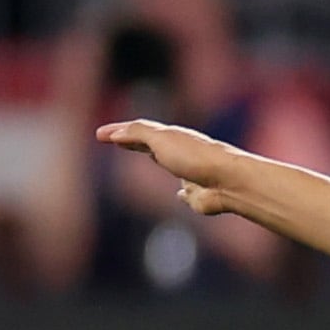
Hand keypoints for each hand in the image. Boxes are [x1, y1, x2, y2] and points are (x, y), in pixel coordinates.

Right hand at [96, 119, 242, 212]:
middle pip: (155, 146)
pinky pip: (188, 195)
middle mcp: (182, 154)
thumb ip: (138, 133)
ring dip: (162, 161)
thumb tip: (116, 134)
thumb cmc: (195, 157)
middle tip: (119, 140)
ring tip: (152, 158)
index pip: (139, 132)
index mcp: (172, 138)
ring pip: (172, 166)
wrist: (230, 182)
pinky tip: (181, 195)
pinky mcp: (200, 197)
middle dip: (137, 143)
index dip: (119, 132)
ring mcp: (192, 175)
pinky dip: (182, 194)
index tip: (99, 134)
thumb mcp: (161, 138)